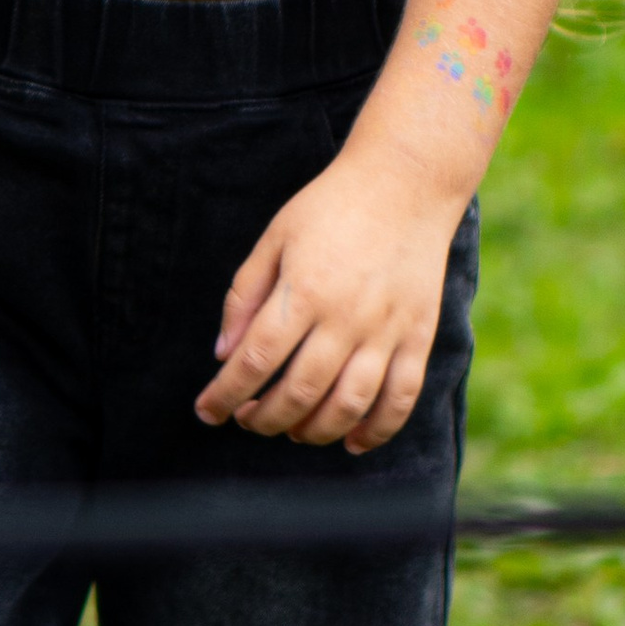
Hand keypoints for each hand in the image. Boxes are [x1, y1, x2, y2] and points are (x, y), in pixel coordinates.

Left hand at [196, 144, 464, 452]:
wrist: (404, 184)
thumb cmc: (329, 208)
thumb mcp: (274, 238)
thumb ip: (244, 296)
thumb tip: (223, 355)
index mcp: (304, 290)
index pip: (255, 361)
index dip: (224, 394)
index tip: (206, 411)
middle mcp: (346, 317)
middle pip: (298, 393)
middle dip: (262, 419)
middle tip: (246, 419)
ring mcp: (387, 331)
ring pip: (347, 406)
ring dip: (311, 431)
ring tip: (290, 430)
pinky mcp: (419, 336)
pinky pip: (400, 399)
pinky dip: (375, 431)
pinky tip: (350, 441)